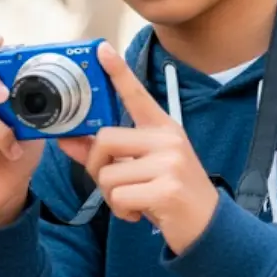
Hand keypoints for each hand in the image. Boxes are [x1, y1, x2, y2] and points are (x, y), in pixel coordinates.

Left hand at [58, 42, 218, 254]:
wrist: (208, 227)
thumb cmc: (168, 193)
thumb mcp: (140, 168)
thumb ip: (105, 154)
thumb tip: (68, 141)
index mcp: (162, 129)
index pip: (136, 95)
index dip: (117, 72)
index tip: (101, 50)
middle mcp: (167, 140)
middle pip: (104, 140)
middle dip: (97, 167)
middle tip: (116, 185)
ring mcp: (170, 163)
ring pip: (107, 173)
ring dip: (111, 195)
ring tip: (134, 200)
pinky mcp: (167, 188)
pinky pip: (118, 195)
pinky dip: (121, 210)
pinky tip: (140, 213)